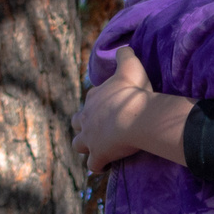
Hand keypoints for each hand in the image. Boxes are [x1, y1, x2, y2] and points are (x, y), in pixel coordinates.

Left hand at [74, 47, 194, 171]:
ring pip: (78, 144)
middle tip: (98, 128)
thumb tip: (124, 48)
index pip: (92, 98)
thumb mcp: (131, 66)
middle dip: (84, 125)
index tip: (111, 106)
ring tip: (97, 148)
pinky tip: (105, 166)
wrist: (135, 116)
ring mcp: (90, 138)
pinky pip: (94, 165)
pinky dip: (98, 166)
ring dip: (85, 146)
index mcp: (95, 97)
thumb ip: (125, 55)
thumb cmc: (133, 92)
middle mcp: (87, 117)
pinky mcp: (98, 155)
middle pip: (77, 122)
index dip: (99, 102)